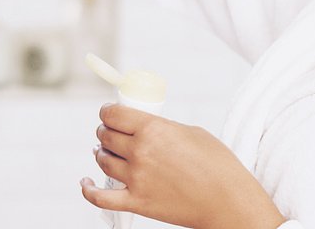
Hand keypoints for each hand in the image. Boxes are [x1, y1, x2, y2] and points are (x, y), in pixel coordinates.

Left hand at [82, 104, 287, 228]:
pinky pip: (100, 197)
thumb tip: (146, 129)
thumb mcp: (191, 132)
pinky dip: (88, 189)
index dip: (107, 112)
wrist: (228, 201)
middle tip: (110, 133)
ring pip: (103, 161)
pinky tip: (86, 181)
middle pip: (106, 136)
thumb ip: (163, 128)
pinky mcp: (137, 202)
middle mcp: (140, 152)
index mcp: (153, 129)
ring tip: (105, 152)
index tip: (108, 113)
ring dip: (102, 154)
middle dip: (105, 132)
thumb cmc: (218, 165)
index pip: (113, 114)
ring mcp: (136, 179)